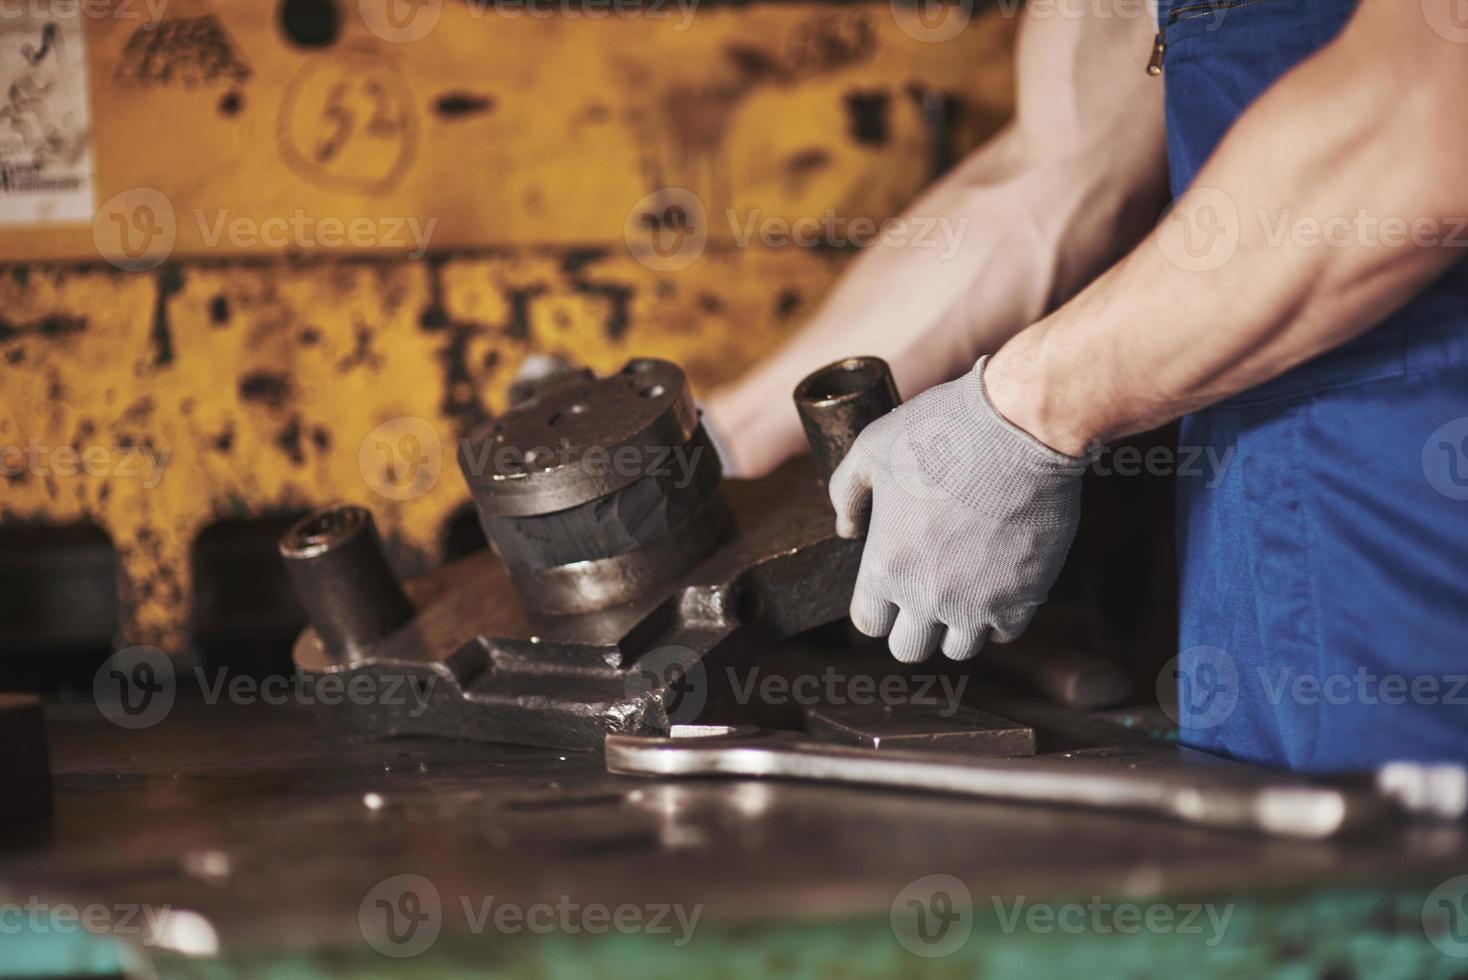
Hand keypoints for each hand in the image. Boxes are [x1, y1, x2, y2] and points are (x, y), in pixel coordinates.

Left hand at [829, 356, 1085, 662]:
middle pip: (909, 648)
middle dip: (914, 626)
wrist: (1019, 428)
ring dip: (959, 624)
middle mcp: (927, 596)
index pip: (868, 623)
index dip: (877, 607)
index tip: (891, 586)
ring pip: (961, 648)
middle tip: (927, 589)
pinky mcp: (1023, 598)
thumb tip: (845, 527)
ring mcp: (977, 603)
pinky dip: (1001, 615)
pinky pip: (1006, 632)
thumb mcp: (872, 448)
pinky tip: (999, 580)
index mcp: (885, 566)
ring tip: (965, 586)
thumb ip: (847, 492)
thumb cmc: (942, 432)